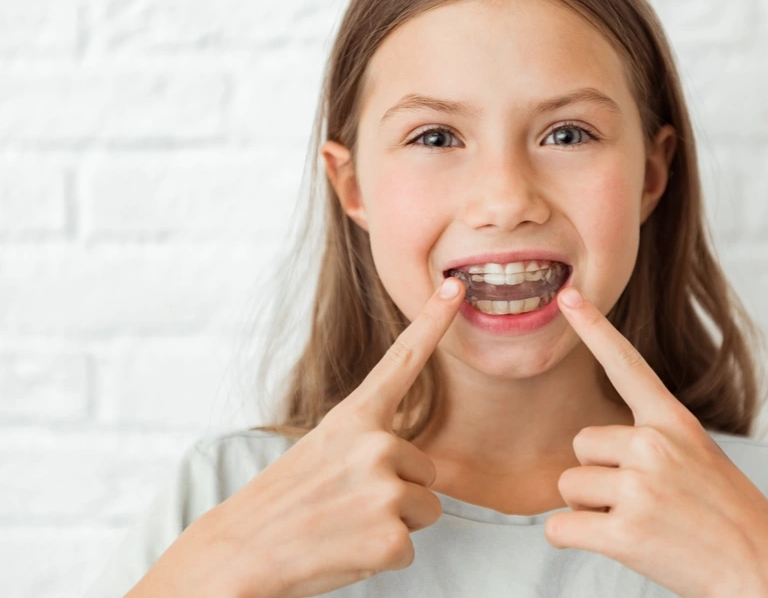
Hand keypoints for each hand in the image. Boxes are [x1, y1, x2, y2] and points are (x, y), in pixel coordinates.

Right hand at [192, 277, 466, 597]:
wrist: (236, 555)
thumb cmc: (281, 504)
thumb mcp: (321, 452)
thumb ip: (366, 442)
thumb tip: (403, 457)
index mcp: (354, 417)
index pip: (403, 360)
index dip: (433, 321)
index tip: (456, 286)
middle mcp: (375, 444)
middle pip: (427, 470)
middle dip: (398, 492)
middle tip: (346, 505)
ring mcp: (385, 490)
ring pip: (426, 509)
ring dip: (394, 524)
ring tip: (345, 527)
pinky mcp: (390, 537)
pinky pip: (410, 547)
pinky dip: (381, 557)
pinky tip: (345, 551)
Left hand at [543, 286, 767, 597]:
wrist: (766, 575)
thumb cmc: (731, 521)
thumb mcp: (701, 460)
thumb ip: (653, 444)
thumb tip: (592, 451)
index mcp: (675, 423)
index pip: (627, 364)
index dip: (594, 328)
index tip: (568, 295)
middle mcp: (654, 446)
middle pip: (580, 445)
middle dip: (598, 475)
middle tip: (645, 503)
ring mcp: (639, 488)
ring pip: (569, 487)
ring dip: (591, 511)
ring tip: (644, 526)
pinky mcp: (624, 533)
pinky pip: (559, 528)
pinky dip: (572, 540)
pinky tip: (618, 547)